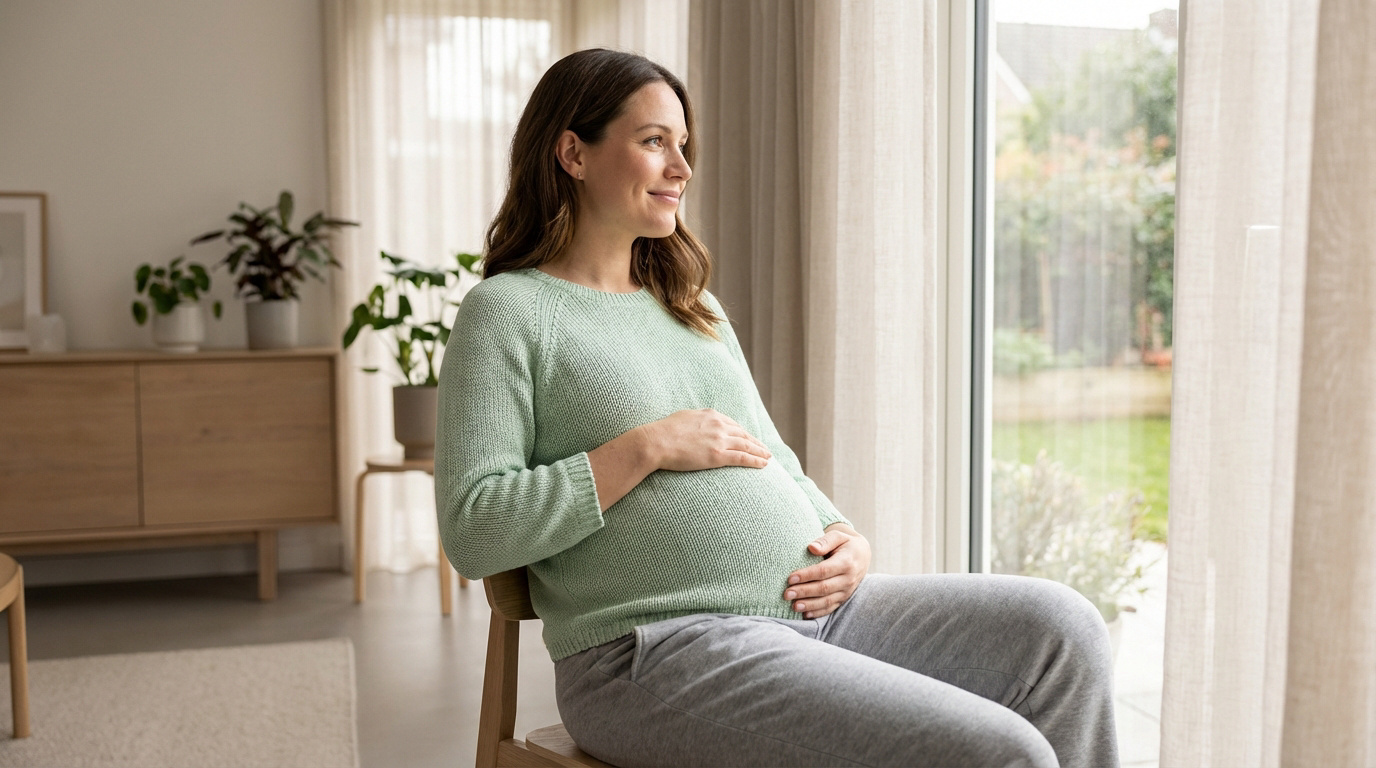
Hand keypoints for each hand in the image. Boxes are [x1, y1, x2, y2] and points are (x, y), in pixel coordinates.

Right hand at [644, 408, 771, 471]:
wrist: (656, 441)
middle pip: (743, 434)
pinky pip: (742, 458)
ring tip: (768, 457)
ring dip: (760, 452)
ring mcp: (720, 440)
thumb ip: (696, 420)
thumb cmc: (664, 432)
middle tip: (764, 449)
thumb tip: (697, 424)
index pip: (733, 425)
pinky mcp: (718, 456)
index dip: (743, 433)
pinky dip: (755, 461)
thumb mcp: (683, 417)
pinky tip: (763, 464)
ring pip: (747, 446)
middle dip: (755, 442)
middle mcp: (719, 425)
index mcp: (711, 415)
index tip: (749, 439)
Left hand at [784, 525, 870, 618]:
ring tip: (793, 606)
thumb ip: (825, 540)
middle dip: (804, 592)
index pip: (824, 571)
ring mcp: (847, 591)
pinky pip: (831, 608)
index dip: (806, 575)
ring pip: (827, 601)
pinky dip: (818, 613)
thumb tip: (811, 547)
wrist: (862, 555)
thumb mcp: (838, 536)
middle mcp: (848, 579)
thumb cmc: (846, 544)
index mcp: (846, 562)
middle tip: (786, 594)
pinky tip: (805, 615)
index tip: (790, 578)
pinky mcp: (844, 598)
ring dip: (809, 605)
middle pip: (824, 588)